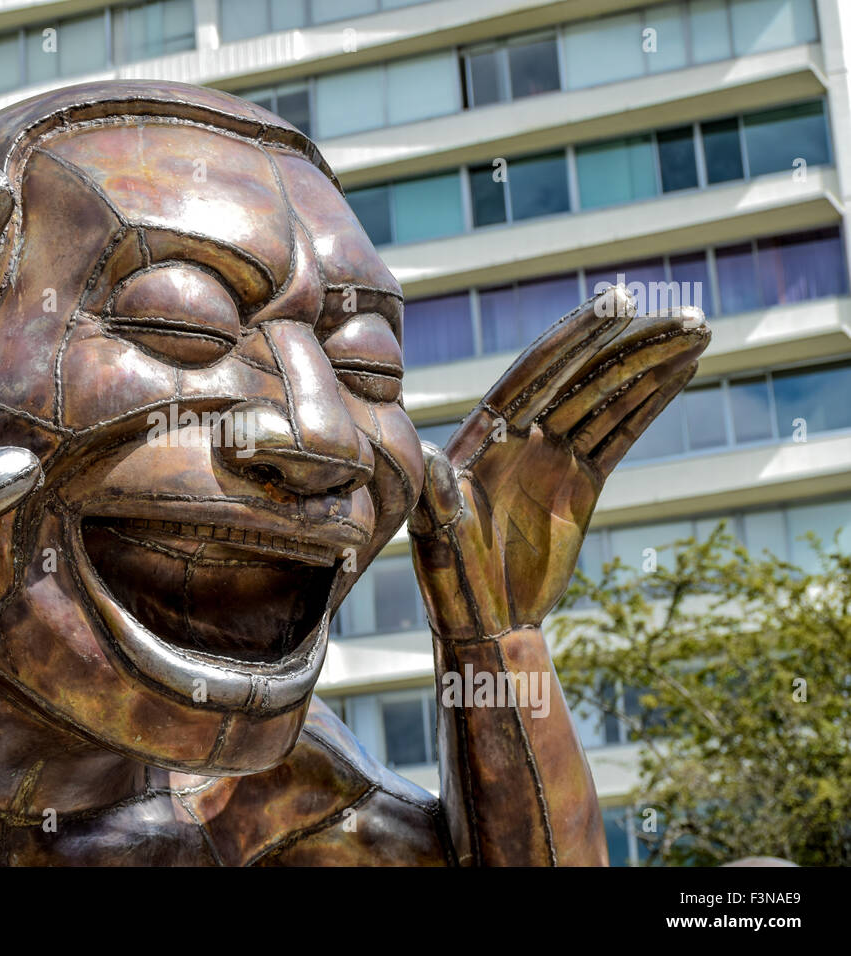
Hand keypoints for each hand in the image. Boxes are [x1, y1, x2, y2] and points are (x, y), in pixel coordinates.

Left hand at [409, 287, 709, 640]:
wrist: (485, 619)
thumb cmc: (450, 577)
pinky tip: (680, 371)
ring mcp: (554, 455)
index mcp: (485, 433)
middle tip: (685, 314)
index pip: (537, 373)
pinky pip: (622, 433)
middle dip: (633, 344)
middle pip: (584, 376)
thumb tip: (425, 454)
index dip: (576, 337)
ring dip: (652, 364)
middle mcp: (521, 433)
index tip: (618, 303)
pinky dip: (651, 402)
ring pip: (610, 398)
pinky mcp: (581, 481)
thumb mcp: (437, 535)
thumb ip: (437, 495)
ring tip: (699, 330)